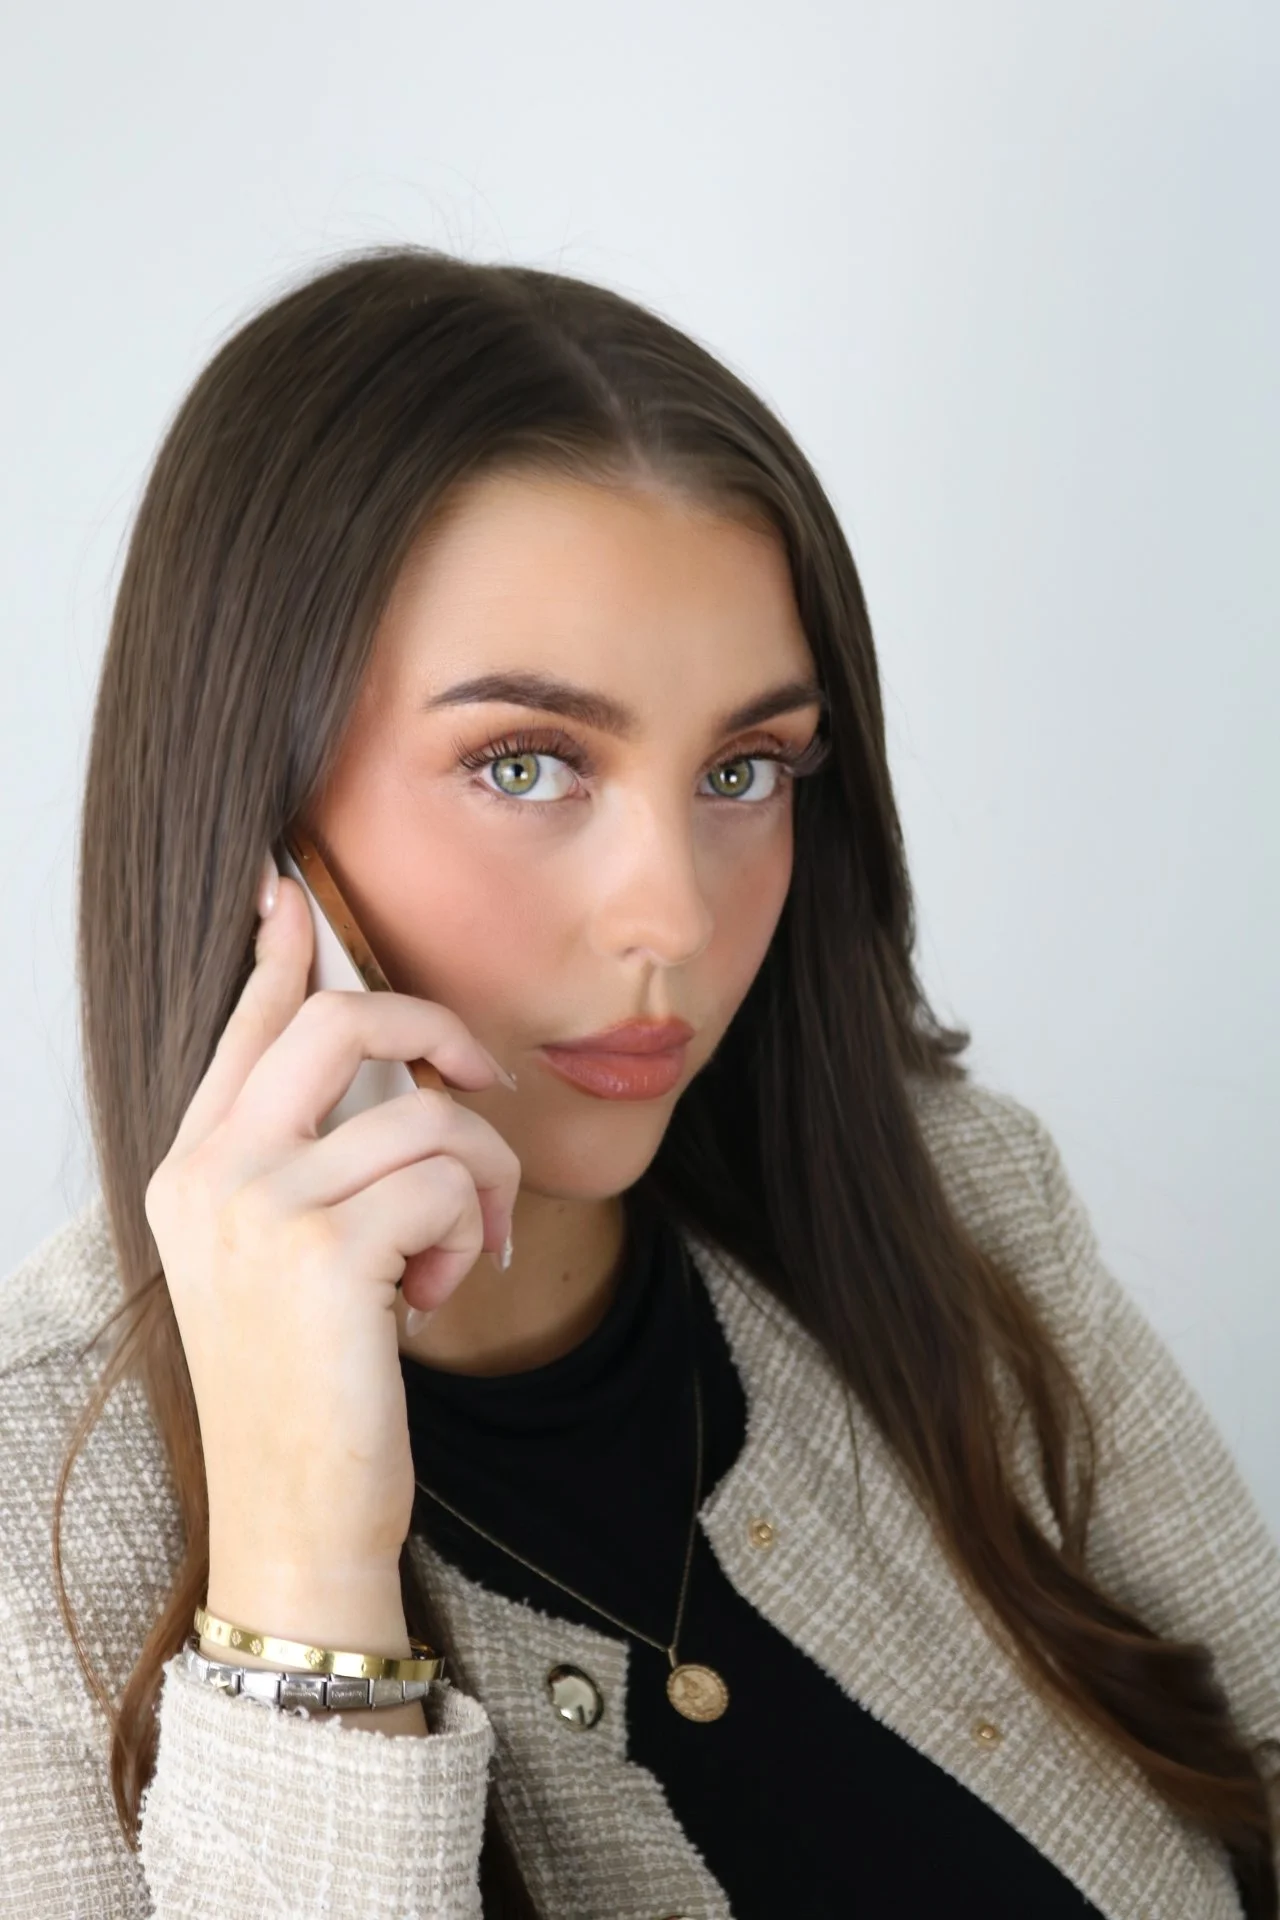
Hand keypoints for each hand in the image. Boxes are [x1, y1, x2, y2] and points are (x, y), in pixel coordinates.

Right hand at [144, 860, 521, 1612]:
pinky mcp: (330, 1254)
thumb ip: (304, 1166)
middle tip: (480, 1078)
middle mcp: (212, 1176)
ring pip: (430, 1118)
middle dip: (435, 1031)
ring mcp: (263, 1210)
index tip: (288, 888)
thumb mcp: (276, 1263)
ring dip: (477, 1185)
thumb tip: (390, 1086)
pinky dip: (469, 1236)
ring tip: (455, 1253)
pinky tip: (434, 1297)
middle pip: (339, 1024)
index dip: (276, 953)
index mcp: (191, 1171)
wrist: (297, 1516)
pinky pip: (450, 1185)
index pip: (243, 1030)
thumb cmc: (306, 1390)